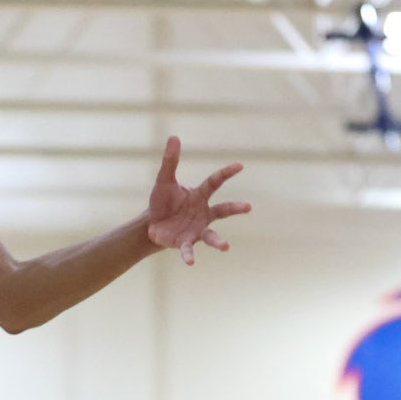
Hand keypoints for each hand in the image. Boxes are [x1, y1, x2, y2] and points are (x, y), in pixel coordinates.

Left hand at [146, 141, 250, 265]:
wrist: (151, 224)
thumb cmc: (162, 202)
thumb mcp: (164, 180)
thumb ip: (170, 161)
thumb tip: (174, 137)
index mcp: (199, 195)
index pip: (215, 182)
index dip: (227, 173)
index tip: (240, 165)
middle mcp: (203, 213)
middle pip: (222, 210)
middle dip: (235, 209)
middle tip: (249, 206)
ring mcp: (196, 229)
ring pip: (211, 234)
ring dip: (218, 241)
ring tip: (225, 246)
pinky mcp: (185, 242)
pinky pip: (189, 249)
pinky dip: (189, 255)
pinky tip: (190, 262)